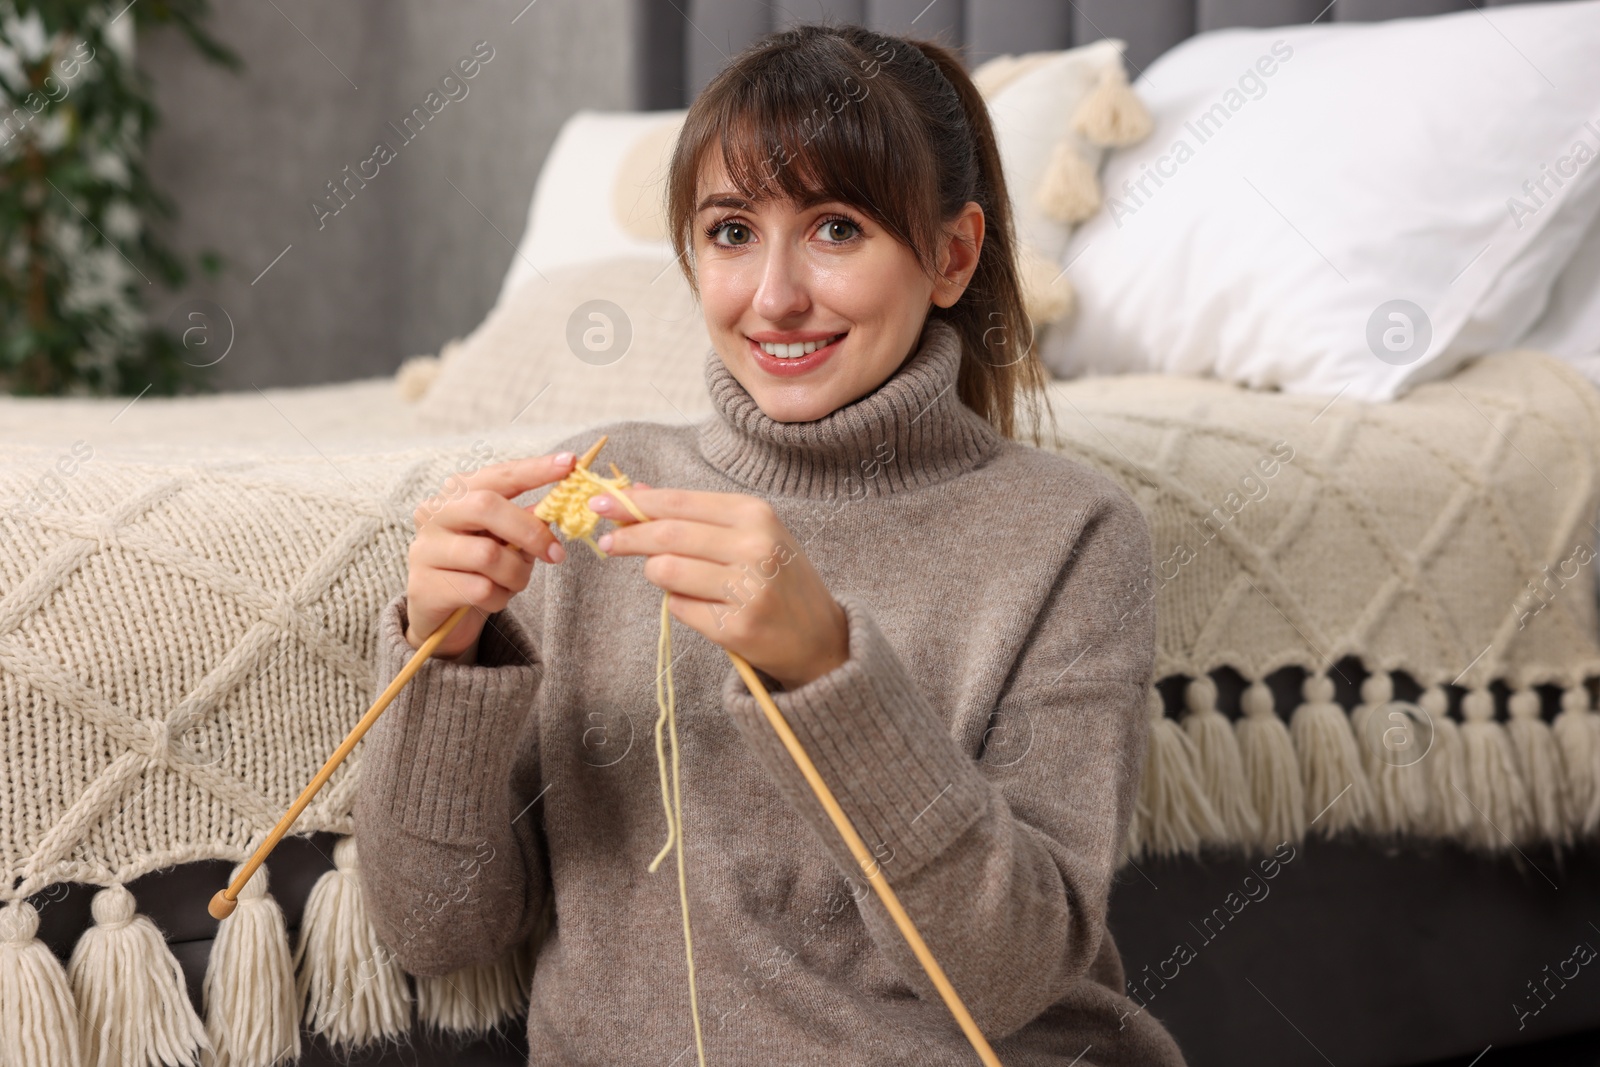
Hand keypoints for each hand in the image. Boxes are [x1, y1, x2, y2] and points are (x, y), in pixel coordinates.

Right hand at [404, 451, 576, 659]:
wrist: (439, 612)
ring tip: (515, 581)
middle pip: (487, 507)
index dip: (534, 470)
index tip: (569, 463)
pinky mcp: (425, 586)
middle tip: (556, 554)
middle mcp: (435, 513)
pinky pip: (481, 590)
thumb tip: (557, 508)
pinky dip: (500, 598)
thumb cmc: (477, 567)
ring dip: (516, 574)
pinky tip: (494, 598)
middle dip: (530, 531)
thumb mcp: (503, 539)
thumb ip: (525, 521)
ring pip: (488, 555)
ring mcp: (425, 548)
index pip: (498, 475)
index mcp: (457, 493)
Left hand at [590, 486, 848, 690]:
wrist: (822, 639)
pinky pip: (679, 608)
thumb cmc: (779, 579)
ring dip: (656, 574)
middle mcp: (754, 546)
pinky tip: (701, 606)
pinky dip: (678, 605)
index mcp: (756, 514)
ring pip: (666, 572)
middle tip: (607, 541)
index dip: (635, 504)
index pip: (680, 503)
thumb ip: (695, 514)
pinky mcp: (736, 626)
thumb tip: (634, 491)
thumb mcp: (749, 534)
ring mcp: (747, 588)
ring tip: (669, 578)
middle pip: (667, 535)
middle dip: (628, 536)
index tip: (601, 503)